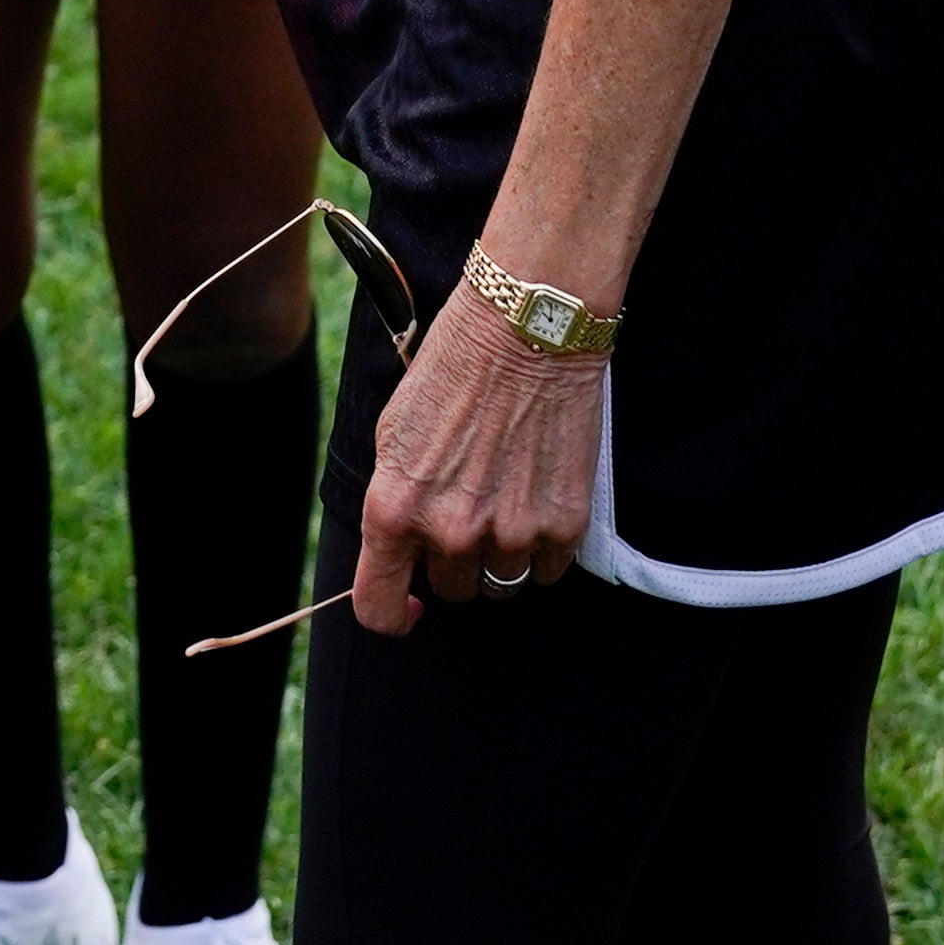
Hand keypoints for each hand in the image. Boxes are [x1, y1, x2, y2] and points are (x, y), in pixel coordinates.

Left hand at [348, 310, 602, 631]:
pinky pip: (547, 570)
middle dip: (455, 559)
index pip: (379, 609)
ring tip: (507, 496)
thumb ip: (395, 503)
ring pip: (501, 584)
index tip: (411, 607)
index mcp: (395, 508)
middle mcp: (451, 531)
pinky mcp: (564, 525)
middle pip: (451, 590)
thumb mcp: (395, 433)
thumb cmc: (454, 369)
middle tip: (470, 507)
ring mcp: (511, 533)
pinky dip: (542, 546)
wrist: (527, 328)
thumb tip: (402, 553)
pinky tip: (538, 496)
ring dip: (500, 554)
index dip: (394, 616)